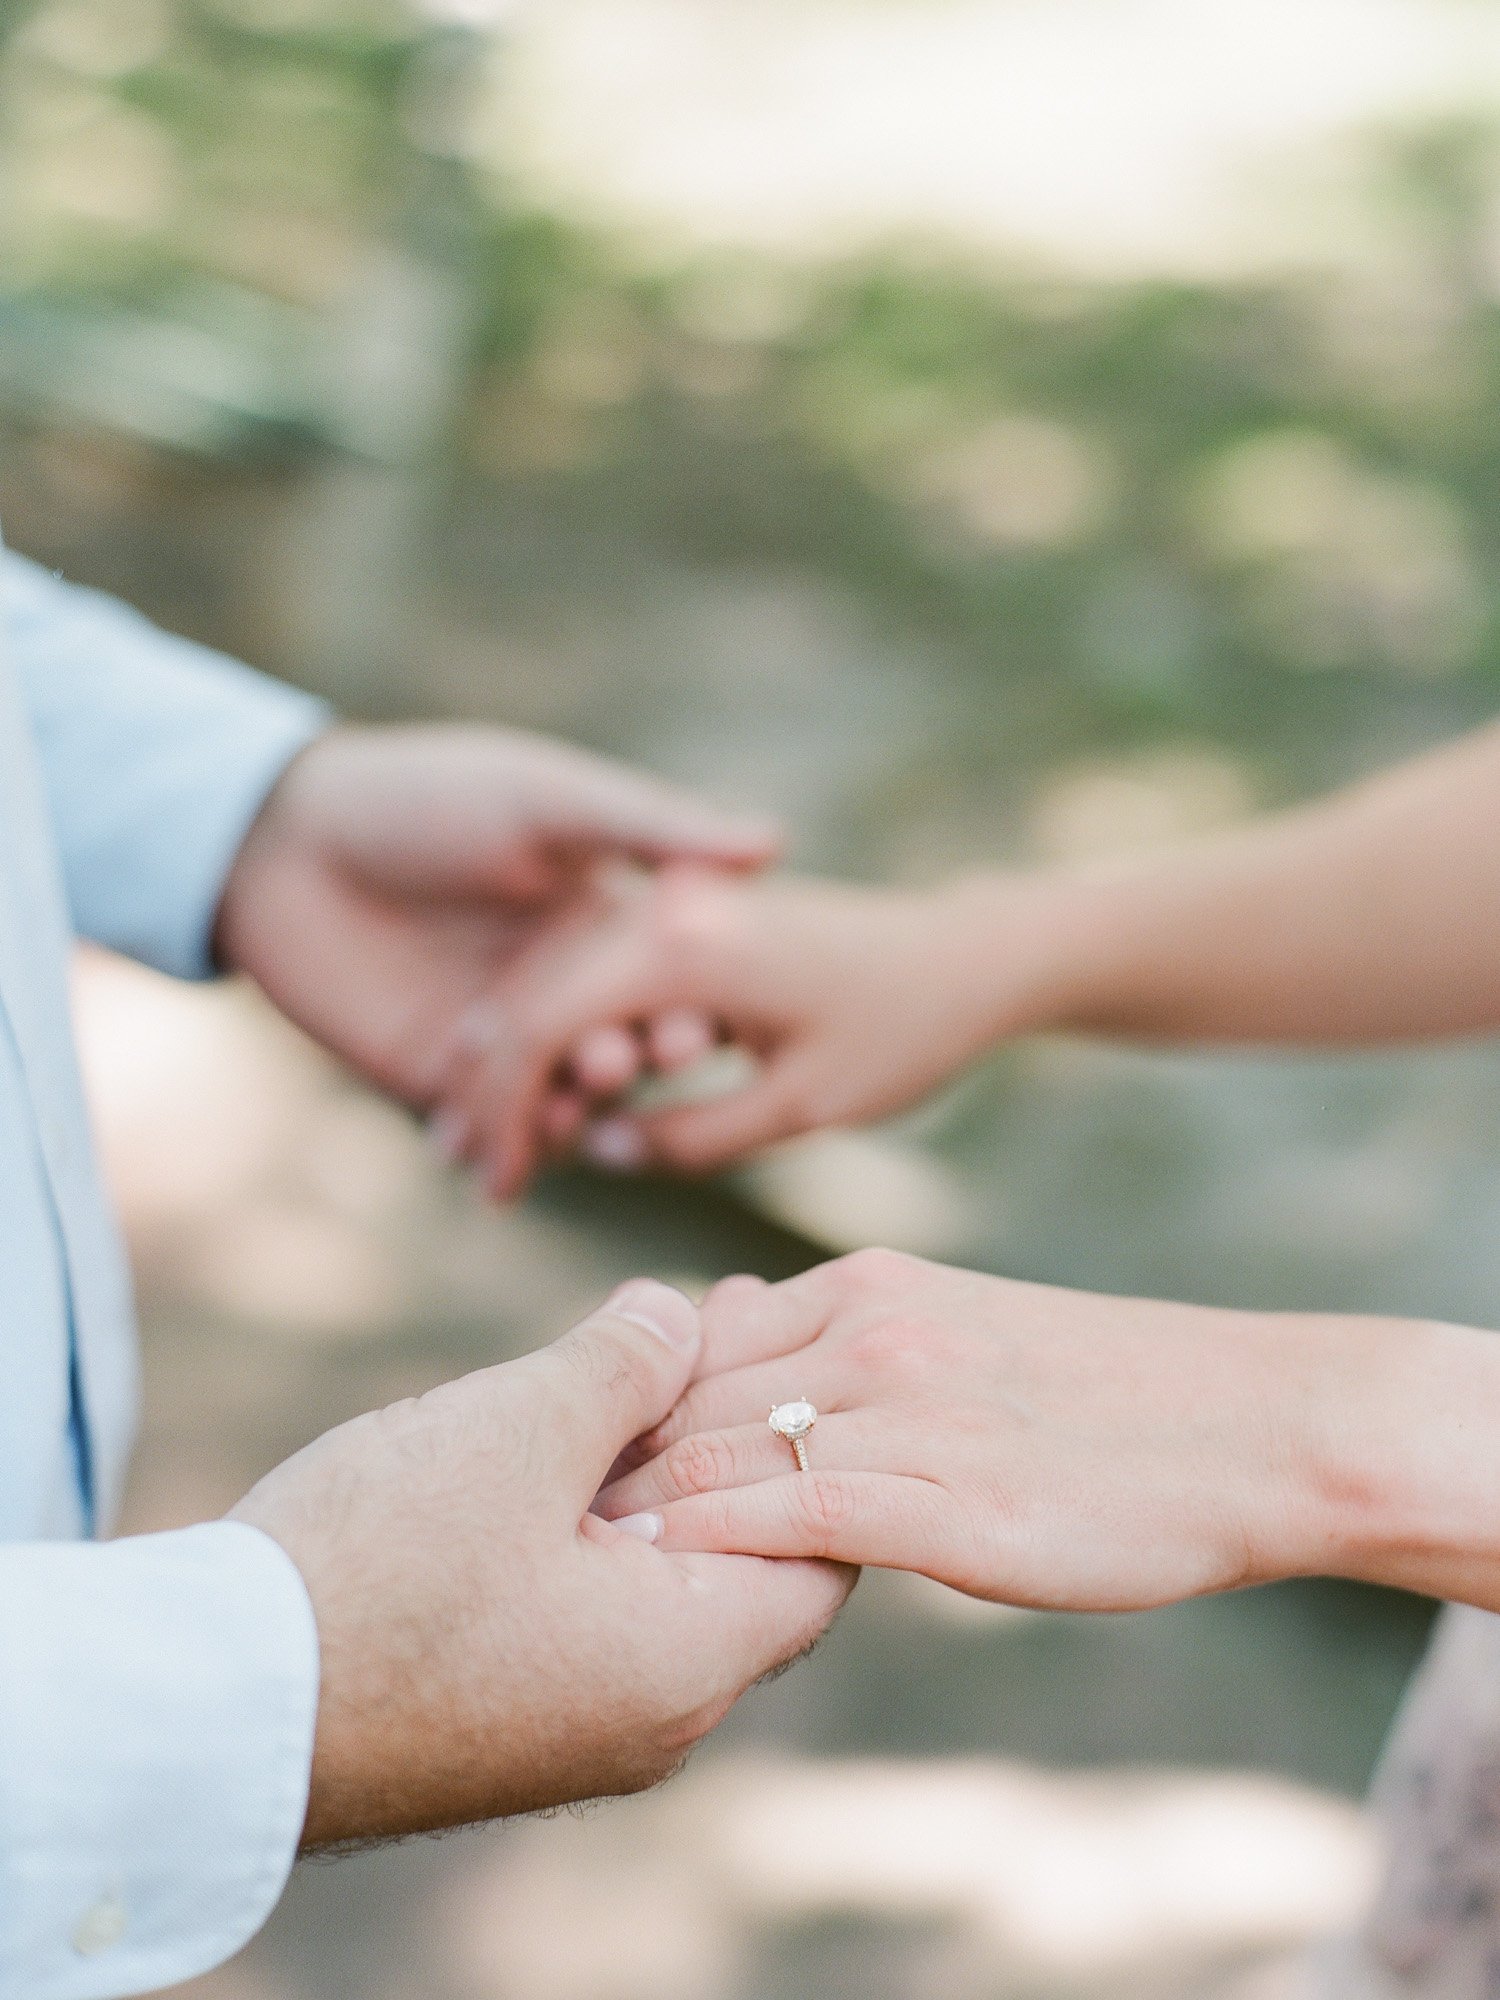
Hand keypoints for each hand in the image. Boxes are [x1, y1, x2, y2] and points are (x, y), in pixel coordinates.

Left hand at [214, 724, 774, 1156]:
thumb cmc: (425, 794)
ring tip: (561, 1115)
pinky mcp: (436, 1076)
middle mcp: (559, 980)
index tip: (703, 1031)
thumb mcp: (549, 799)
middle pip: (618, 1046)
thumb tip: (777, 843)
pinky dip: (500, 1152)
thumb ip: (654, 827)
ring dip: (567, 1114)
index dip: (686, 1009)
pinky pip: (485, 1129)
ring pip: (558, 1100)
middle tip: (623, 1067)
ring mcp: (499, 1033)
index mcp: (600, 916)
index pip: (666, 981)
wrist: (283, 840)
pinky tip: (497, 1165)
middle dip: (626, 1064)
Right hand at [230, 1277, 851, 1845]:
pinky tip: (543, 1440)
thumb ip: (626, 1362)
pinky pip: (586, 1611)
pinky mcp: (502, 1718)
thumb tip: (681, 1313)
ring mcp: (573, 1726)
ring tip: (619, 1361)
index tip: (763, 1334)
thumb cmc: (377, 1571)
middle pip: (737, 1554)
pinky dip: (586, 1524)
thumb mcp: (520, 1427)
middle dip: (718, 1432)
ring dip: (643, 1472)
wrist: (209, 1708)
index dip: (805, 1429)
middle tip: (692, 1322)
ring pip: (655, 1579)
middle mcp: (652, 1715)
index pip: (824, 1547)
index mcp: (688, 1660)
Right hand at [437, 868, 1046, 1194]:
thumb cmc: (903, 1031)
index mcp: (686, 944)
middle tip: (467, 1165)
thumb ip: (688, 1138)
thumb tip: (593, 1150)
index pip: (548, 1021)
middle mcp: (667, 905)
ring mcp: (676, 898)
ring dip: (520, 1051)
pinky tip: (551, 1090)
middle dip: (490, 1081)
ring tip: (486, 1137)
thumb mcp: (800, 1108)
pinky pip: (601, 969)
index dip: (503, 1106)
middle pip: (536, 991)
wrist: (969, 955)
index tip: (490, 1181)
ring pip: (559, 976)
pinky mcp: (690, 911)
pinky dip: (568, 1027)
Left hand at [593, 1251, 1465, 1613]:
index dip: (619, 1411)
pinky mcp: (949, 1498)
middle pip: (683, 1397)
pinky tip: (663, 1588)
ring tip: (565, 1569)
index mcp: (867, 1284)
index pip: (691, 1341)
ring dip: (638, 1516)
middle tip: (531, 1529)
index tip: (566, 1470)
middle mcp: (870, 1331)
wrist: (1245, 1425)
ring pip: (721, 1457)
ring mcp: (908, 1410)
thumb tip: (732, 1340)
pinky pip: (796, 1521)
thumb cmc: (1096, 1394)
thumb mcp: (955, 1330)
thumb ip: (840, 1341)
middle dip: (604, 1465)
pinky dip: (715, 1553)